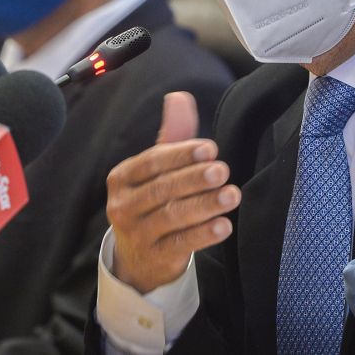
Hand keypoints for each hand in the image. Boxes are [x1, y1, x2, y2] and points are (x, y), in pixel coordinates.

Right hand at [106, 91, 240, 293]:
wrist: (138, 258)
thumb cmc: (152, 202)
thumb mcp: (158, 169)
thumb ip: (172, 135)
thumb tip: (179, 97)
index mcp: (122, 177)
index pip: (152, 162)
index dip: (181, 154)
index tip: (210, 149)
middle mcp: (123, 205)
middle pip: (162, 189)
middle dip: (195, 179)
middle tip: (223, 170)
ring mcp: (135, 234)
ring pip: (172, 217)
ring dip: (204, 204)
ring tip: (232, 195)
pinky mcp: (153, 258)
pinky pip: (179, 245)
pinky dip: (203, 235)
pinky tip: (224, 226)